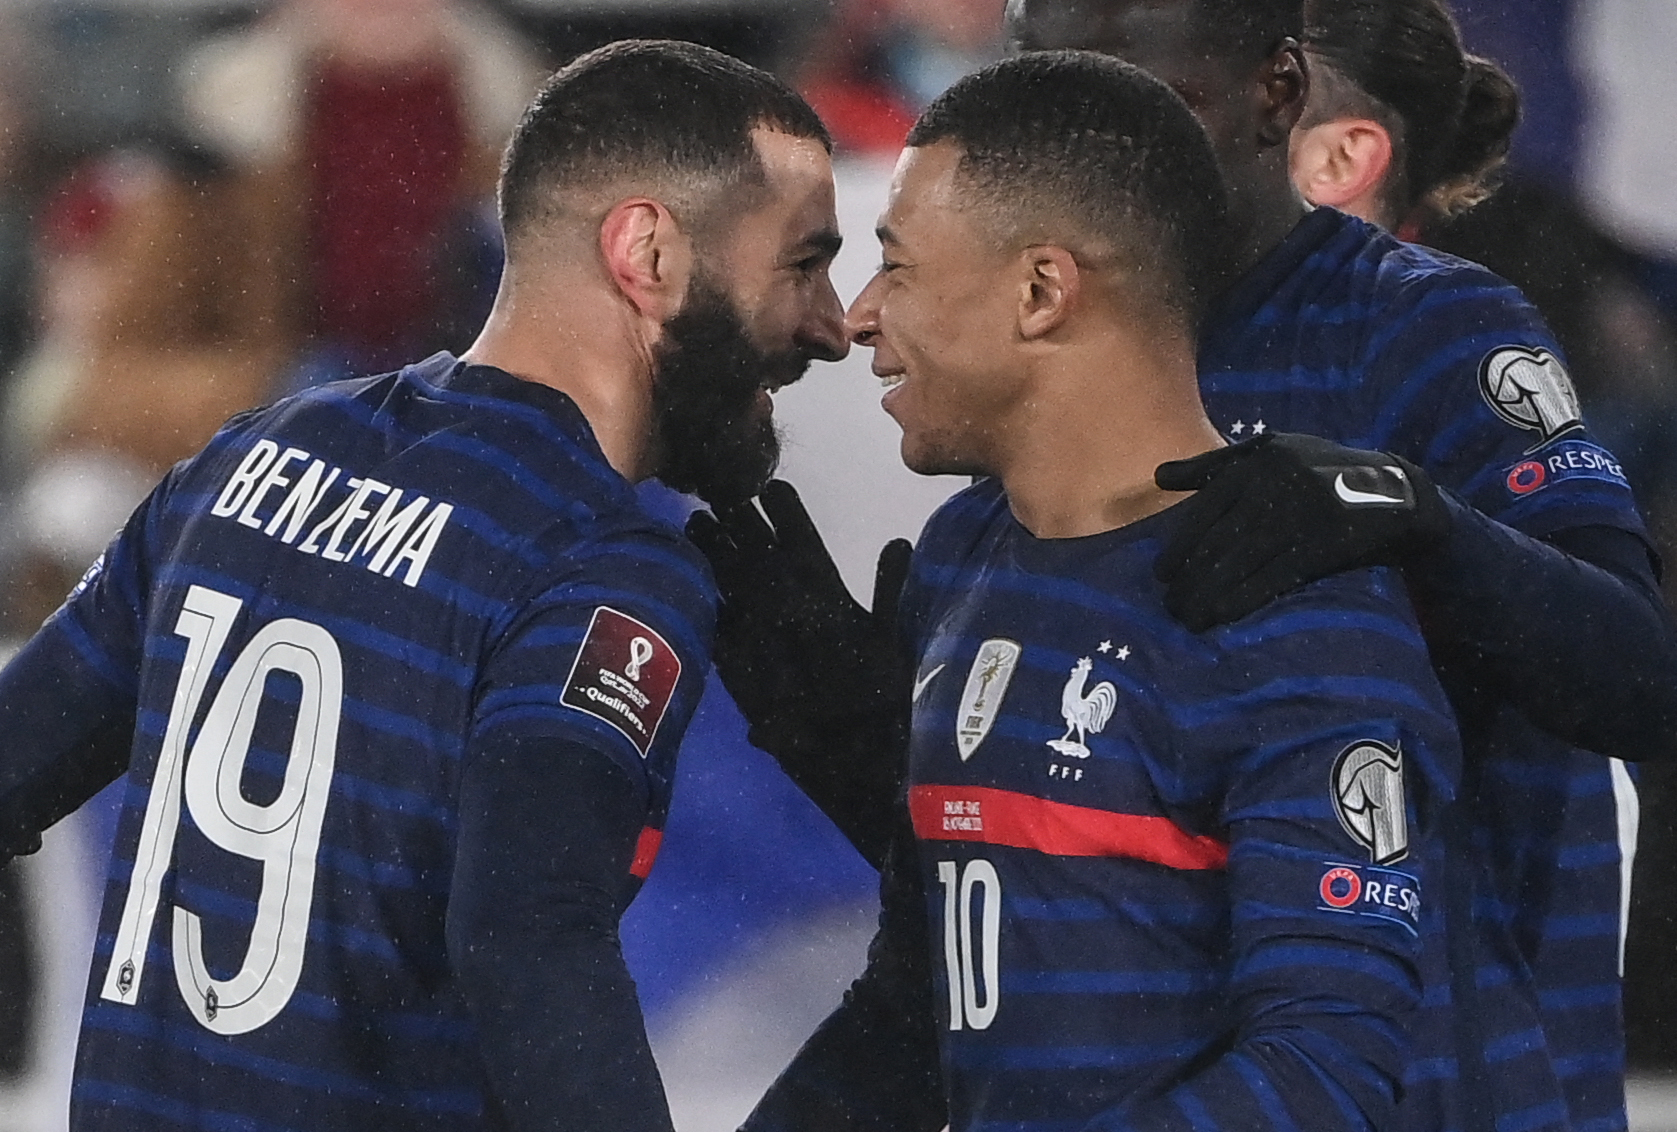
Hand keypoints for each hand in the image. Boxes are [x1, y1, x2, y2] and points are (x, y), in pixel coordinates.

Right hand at [686, 480, 911, 727]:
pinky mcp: (742, 664)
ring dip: (716, 556)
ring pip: (736, 584)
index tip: (771, 487)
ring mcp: (764, 633)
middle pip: (761, 557)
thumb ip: (887, 592)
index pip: (802, 545)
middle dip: (741, 525)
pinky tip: (687, 582)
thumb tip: (897, 542)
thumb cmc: (874, 697)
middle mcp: (792, 608)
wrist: (854, 754)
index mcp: (826, 596)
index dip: (788, 516)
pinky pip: (719, 627)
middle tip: (717, 491)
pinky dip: (705, 606)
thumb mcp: (887, 639)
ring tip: (695, 523)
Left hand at [1153, 433, 1449, 630]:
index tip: (1161, 575)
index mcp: (1257, 461)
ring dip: (1207, 595)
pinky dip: (1241, 599)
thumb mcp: (1271, 451)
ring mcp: (1299, 516)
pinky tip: (1221, 616)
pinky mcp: (1321, 545)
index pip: (1204, 510)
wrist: (1396, 493)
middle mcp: (1274, 485)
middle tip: (1170, 605)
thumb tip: (1158, 477)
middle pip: (1217, 540)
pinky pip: (1271, 578)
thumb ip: (1213, 464)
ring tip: (1187, 618)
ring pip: (1239, 562)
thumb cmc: (1320, 471)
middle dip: (1188, 578)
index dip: (1179, 546)